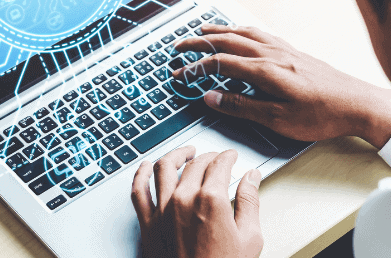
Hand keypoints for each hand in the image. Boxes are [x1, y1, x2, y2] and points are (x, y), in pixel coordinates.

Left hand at [131, 146, 262, 257]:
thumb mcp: (250, 238)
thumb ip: (250, 202)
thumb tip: (252, 178)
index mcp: (211, 200)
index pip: (220, 164)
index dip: (228, 156)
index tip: (231, 157)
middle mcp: (183, 200)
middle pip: (195, 164)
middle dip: (208, 156)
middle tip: (215, 158)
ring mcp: (162, 210)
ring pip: (164, 167)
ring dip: (177, 155)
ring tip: (185, 153)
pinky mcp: (147, 223)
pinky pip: (138, 190)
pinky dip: (142, 173)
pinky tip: (147, 167)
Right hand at [172, 24, 390, 147]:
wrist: (359, 103)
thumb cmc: (323, 115)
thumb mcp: (278, 120)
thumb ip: (242, 107)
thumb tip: (212, 97)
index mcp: (265, 71)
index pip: (220, 63)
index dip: (196, 69)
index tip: (179, 75)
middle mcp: (273, 54)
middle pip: (229, 41)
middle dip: (200, 41)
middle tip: (180, 45)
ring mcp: (285, 50)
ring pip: (245, 33)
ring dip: (221, 30)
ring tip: (204, 29)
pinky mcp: (295, 52)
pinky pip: (261, 34)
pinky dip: (243, 30)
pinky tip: (243, 33)